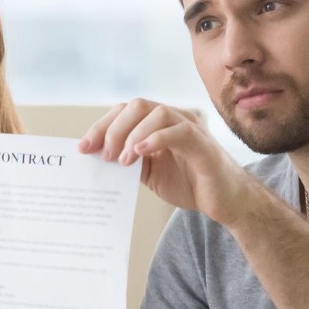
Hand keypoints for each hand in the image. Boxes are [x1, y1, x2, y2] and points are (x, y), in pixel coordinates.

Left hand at [80, 99, 250, 226]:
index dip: (101, 126)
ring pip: (156, 112)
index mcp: (159, 124)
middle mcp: (174, 119)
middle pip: (136, 106)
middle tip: (102, 155)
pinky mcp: (203, 144)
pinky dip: (155, 139)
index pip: (125, 112)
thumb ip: (128, 160)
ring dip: (132, 134)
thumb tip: (97, 156)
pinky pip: (178, 131)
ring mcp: (190, 128)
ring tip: (121, 160)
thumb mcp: (150, 173)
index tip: (83, 148)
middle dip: (112, 128)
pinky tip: (139, 154)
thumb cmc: (191, 184)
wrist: (225, 202)